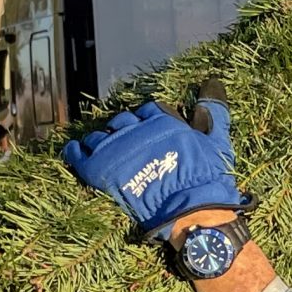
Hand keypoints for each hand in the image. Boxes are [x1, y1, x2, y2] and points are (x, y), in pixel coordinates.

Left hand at [61, 100, 241, 233]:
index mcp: (162, 120)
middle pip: (122, 121)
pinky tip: (75, 151)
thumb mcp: (216, 141)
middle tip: (128, 144)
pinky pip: (78, 154)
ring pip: (99, 136)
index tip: (149, 130)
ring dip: (101, 141)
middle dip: (124, 129)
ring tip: (104, 150)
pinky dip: (74, 151)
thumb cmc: (206, 178)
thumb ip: (214, 112)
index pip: (148, 110)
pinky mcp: (99, 169)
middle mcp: (135, 130)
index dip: (148, 120)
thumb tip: (213, 82)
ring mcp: (115, 148)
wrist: (190, 209)